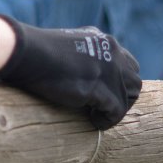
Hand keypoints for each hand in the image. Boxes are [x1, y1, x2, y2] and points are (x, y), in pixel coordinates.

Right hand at [0, 17, 140, 128]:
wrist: (27, 52)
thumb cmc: (36, 52)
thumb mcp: (66, 47)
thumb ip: (80, 57)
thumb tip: (80, 76)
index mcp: (102, 40)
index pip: (127, 63)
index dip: (120, 83)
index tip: (106, 95)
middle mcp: (111, 51)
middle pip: (135, 81)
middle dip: (124, 98)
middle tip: (106, 110)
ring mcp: (107, 68)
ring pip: (129, 97)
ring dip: (116, 111)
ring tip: (98, 116)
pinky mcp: (98, 86)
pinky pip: (116, 111)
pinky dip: (107, 120)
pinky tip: (93, 122)